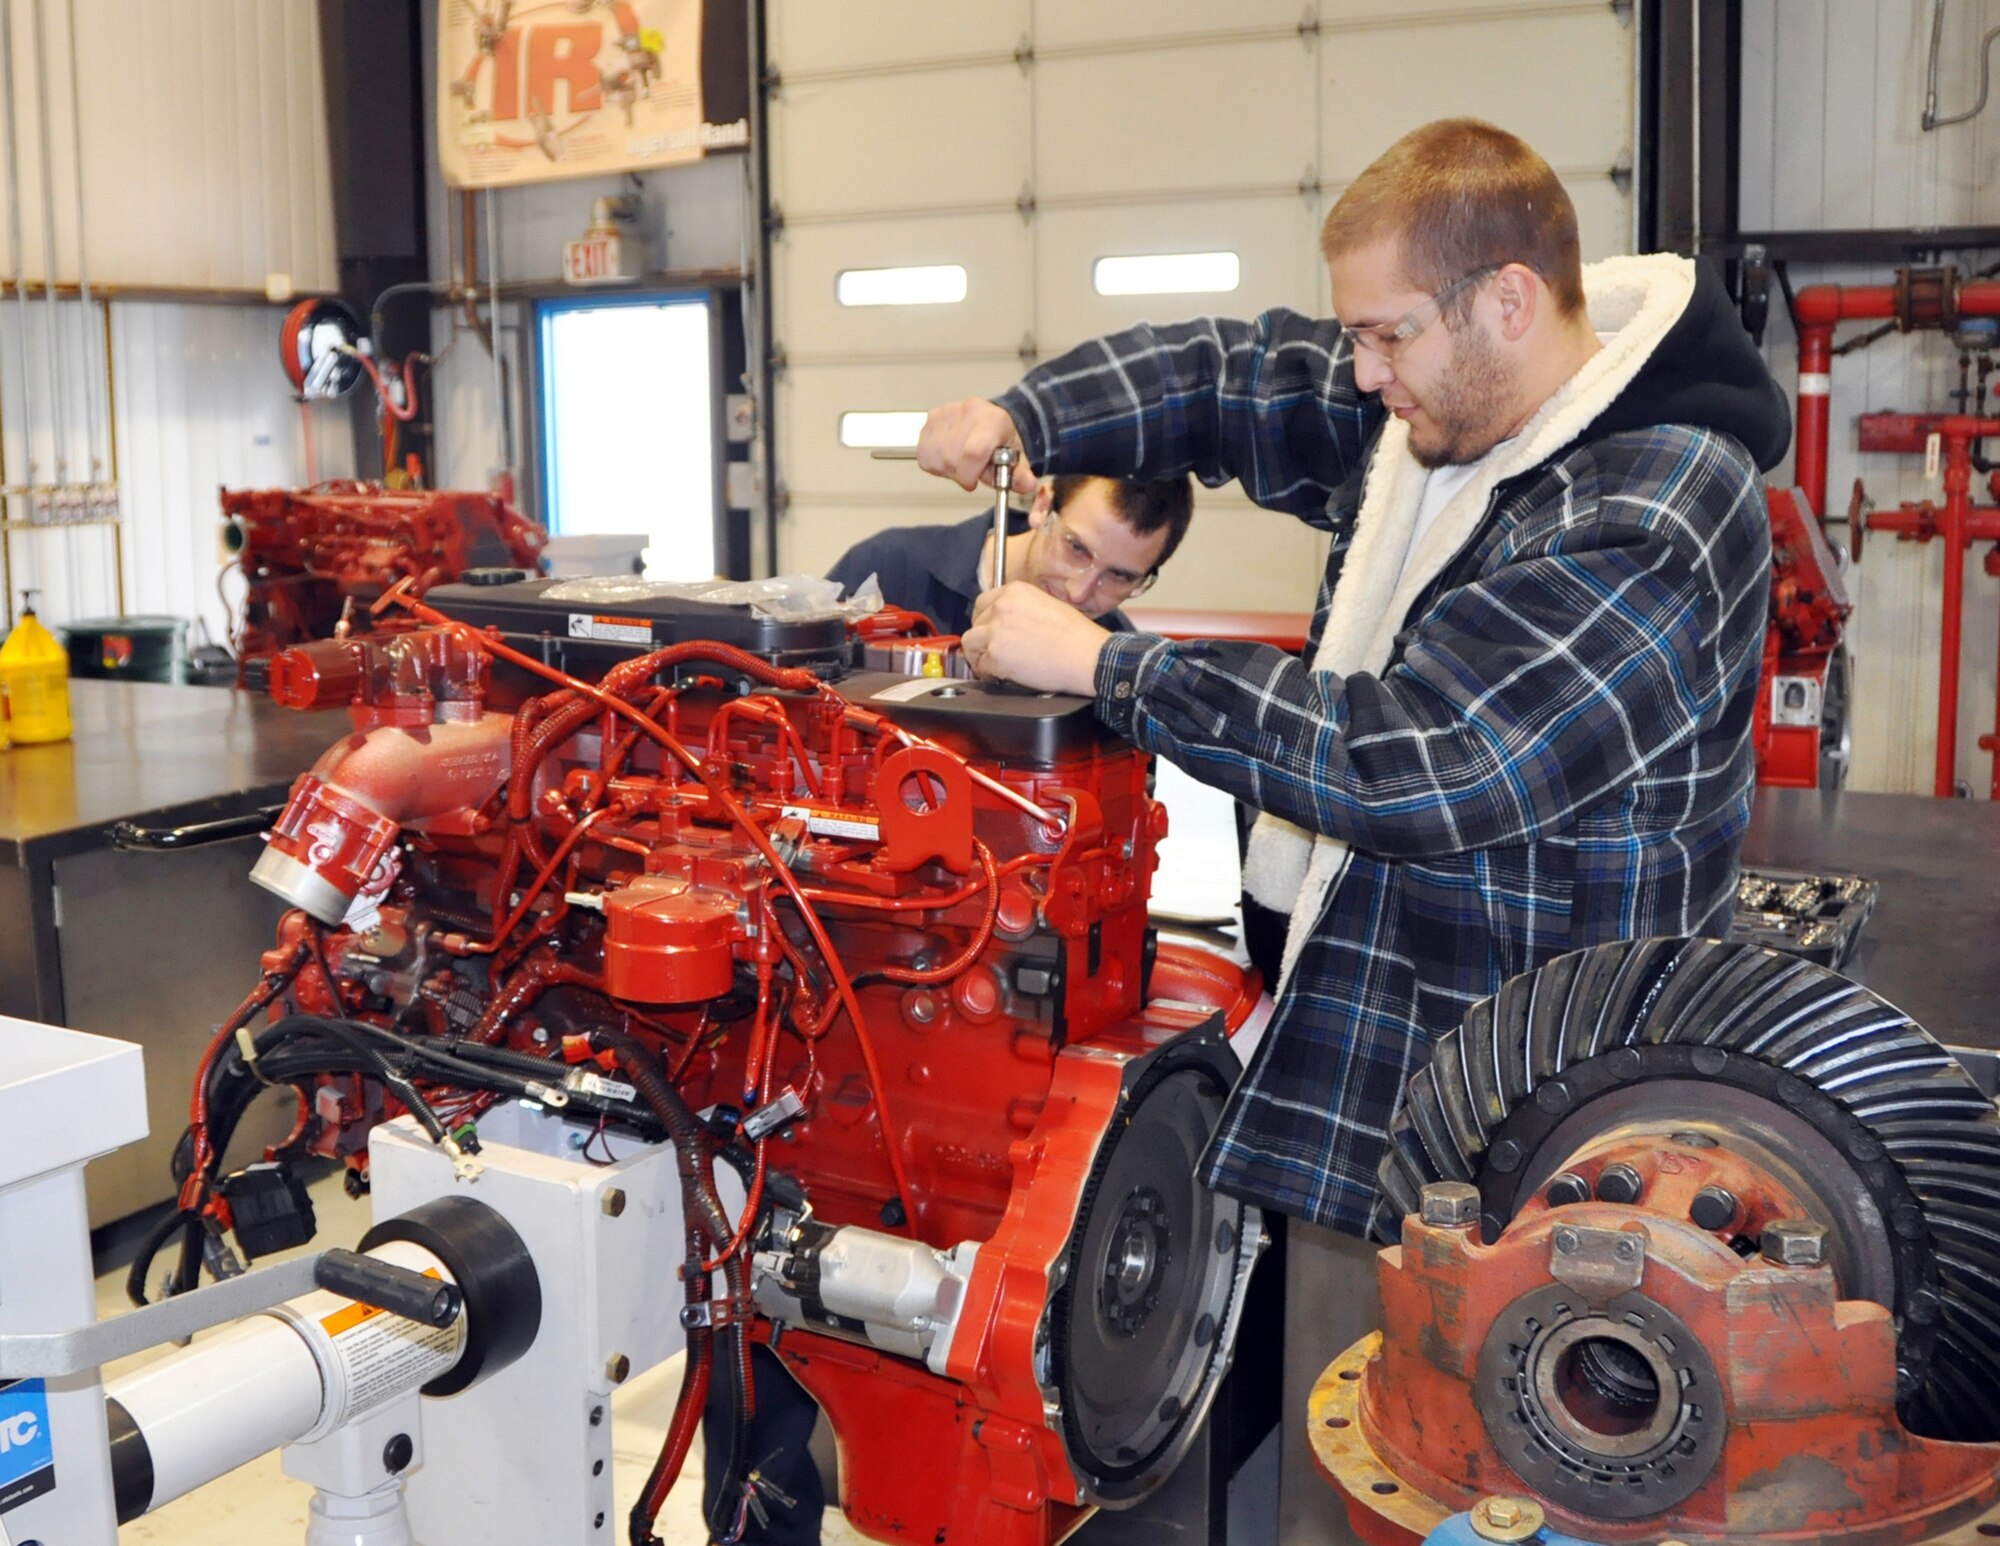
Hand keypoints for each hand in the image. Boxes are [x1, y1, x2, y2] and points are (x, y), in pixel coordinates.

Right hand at [917, 399, 1039, 494]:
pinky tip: (947, 456)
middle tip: (970, 471)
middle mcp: (969, 411)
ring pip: (935, 458)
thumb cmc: (1002, 443)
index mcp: (993, 420)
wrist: (992, 422)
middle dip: (959, 474)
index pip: (972, 452)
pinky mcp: (931, 417)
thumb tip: (1026, 484)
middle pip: (950, 459)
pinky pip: (923, 453)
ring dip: (946, 469)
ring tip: (961, 462)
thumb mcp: (1017, 461)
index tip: (971, 482)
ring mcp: (947, 412)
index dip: (968, 475)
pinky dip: (933, 462)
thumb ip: (1021, 477)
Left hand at [962, 582, 1108, 694]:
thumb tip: (1006, 622)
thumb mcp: (1047, 605)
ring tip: (994, 666)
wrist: (1086, 656)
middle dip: (981, 639)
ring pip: (970, 644)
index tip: (989, 631)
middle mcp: (1000, 607)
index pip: (983, 603)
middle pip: (974, 623)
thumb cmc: (1076, 635)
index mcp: (1014, 591)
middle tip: (992, 652)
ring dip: (979, 656)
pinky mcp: (995, 656)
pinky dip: (989, 674)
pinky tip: (1003, 676)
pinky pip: (981, 666)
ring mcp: (995, 631)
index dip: (984, 620)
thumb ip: (1020, 608)